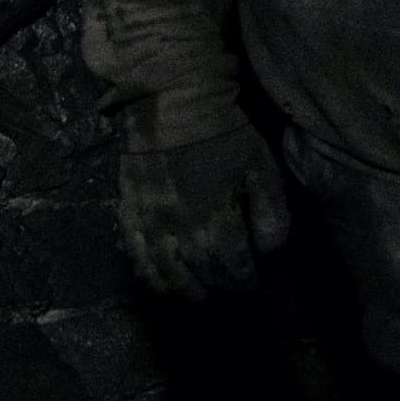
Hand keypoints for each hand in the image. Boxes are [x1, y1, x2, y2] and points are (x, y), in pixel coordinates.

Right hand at [118, 115, 292, 296]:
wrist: (174, 104)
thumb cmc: (224, 134)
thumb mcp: (260, 166)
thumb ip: (270, 210)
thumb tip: (271, 249)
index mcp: (214, 215)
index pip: (231, 262)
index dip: (243, 276)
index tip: (251, 281)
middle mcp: (179, 226)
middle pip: (199, 269)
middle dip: (218, 283)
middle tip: (230, 289)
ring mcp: (150, 221)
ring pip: (166, 269)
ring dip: (184, 287)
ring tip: (199, 296)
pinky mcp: (129, 211)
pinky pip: (135, 253)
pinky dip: (148, 274)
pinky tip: (160, 284)